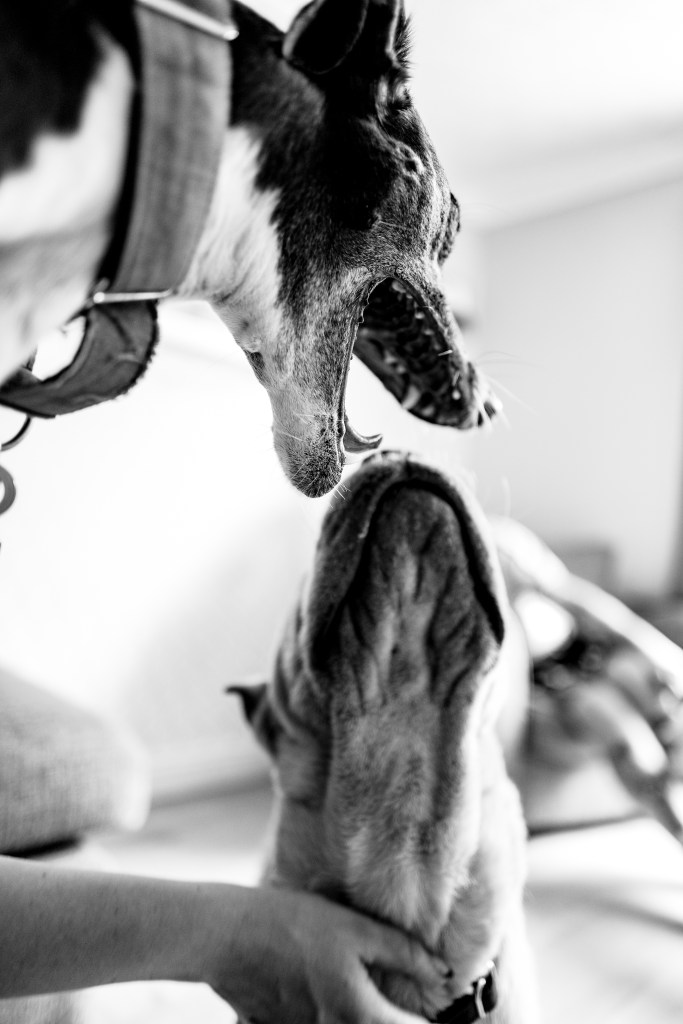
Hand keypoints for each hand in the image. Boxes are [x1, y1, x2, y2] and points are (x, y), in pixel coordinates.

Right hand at [201, 885, 449, 1023]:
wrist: (226, 936)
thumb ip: (404, 954)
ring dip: (371, 1014)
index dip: (433, 1022)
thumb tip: (444, 975)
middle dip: (401, 1018)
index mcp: (360, 1016)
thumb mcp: (354, 929)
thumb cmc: (292, 924)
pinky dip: (345, 1017)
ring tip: (371, 988)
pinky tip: (341, 990)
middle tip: (412, 1002)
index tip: (443, 1001)